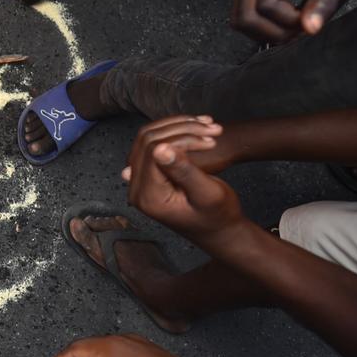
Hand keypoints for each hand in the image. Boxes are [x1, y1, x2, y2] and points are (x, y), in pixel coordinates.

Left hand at [122, 117, 246, 243]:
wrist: (219, 230)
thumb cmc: (219, 216)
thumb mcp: (207, 194)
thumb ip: (184, 172)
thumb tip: (160, 149)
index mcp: (148, 196)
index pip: (153, 151)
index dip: (182, 139)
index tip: (211, 140)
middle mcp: (137, 188)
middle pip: (147, 140)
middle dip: (182, 128)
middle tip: (213, 129)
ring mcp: (139, 180)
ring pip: (150, 137)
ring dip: (179, 127)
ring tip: (209, 126)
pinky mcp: (148, 174)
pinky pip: (154, 143)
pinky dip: (176, 133)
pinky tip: (199, 129)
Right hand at [231, 0, 355, 43]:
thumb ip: (324, 6)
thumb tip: (310, 28)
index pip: (267, 6)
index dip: (289, 21)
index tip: (310, 18)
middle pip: (246, 16)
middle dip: (273, 32)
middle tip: (298, 29)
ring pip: (239, 20)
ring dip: (265, 33)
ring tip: (289, 26)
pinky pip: (240, 17)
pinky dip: (259, 28)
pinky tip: (280, 23)